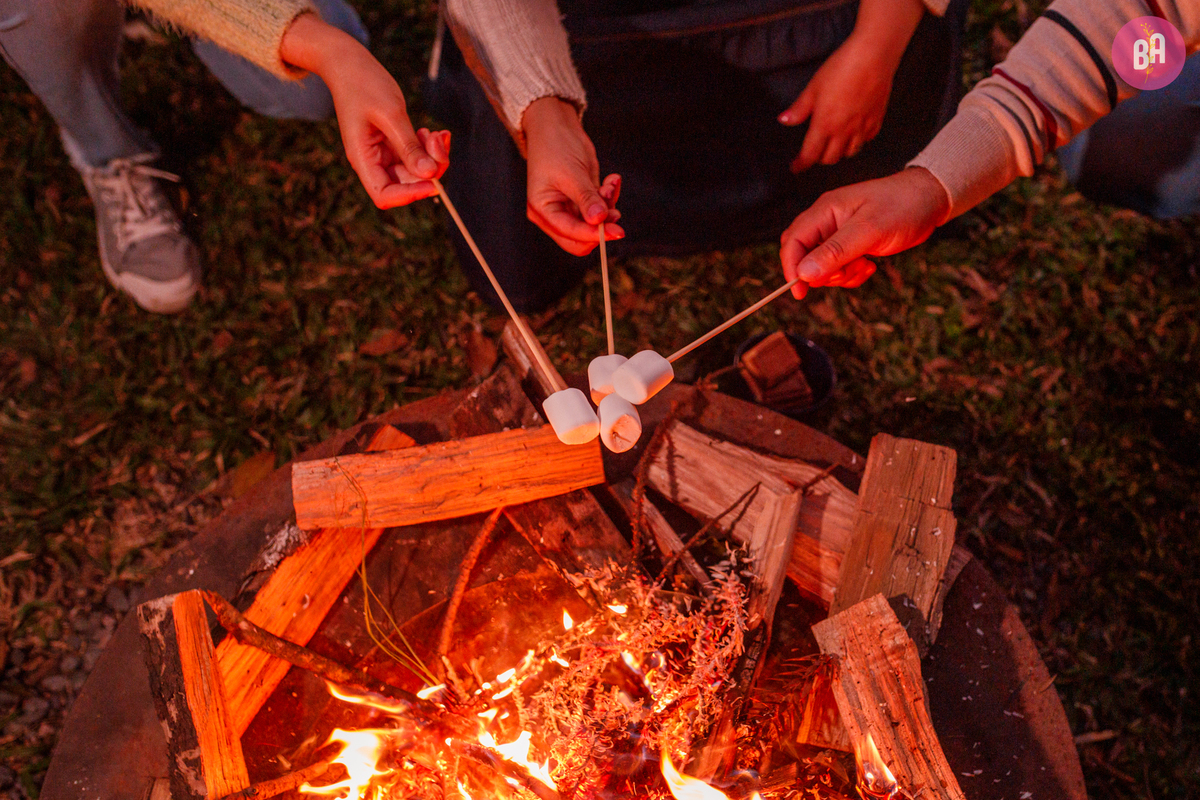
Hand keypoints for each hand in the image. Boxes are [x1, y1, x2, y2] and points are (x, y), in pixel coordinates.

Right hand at [280, 14, 449, 207]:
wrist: (348, 63)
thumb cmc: (363, 84)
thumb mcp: (390, 113)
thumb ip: (409, 146)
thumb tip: (429, 174)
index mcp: (362, 159)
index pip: (385, 196)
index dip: (411, 195)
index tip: (434, 181)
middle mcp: (372, 162)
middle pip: (406, 184)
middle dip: (429, 167)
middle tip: (439, 139)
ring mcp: (383, 154)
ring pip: (415, 170)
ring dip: (431, 156)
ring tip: (436, 133)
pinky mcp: (392, 144)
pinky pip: (415, 155)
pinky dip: (428, 147)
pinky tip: (431, 132)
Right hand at [523, 97, 623, 255]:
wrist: (556, 126)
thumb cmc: (556, 146)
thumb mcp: (572, 173)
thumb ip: (586, 199)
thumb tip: (599, 221)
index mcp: (543, 211)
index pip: (570, 235)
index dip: (594, 235)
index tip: (617, 231)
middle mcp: (554, 214)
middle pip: (581, 239)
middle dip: (601, 226)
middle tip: (616, 212)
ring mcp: (568, 208)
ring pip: (594, 224)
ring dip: (608, 207)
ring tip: (611, 183)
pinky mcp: (582, 201)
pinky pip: (600, 209)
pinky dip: (609, 197)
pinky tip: (612, 180)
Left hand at [778, 0, 922, 171]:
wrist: (873, 56)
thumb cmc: (840, 69)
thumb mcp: (813, 88)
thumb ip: (799, 108)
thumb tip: (784, 120)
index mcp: (824, 125)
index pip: (810, 155)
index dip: (801, 164)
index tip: (795, 167)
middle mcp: (844, 131)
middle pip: (830, 158)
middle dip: (819, 158)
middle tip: (814, 151)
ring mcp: (862, 127)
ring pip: (850, 153)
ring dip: (839, 152)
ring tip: (833, 144)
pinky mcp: (877, 119)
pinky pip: (867, 140)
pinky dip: (858, 141)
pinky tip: (855, 134)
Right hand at [780, 167, 950, 298]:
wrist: (930, 199)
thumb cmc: (902, 206)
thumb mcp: (869, 231)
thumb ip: (835, 252)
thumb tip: (805, 273)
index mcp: (825, 211)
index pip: (793, 241)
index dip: (792, 267)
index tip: (800, 291)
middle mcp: (827, 221)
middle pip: (803, 255)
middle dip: (819, 273)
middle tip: (842, 274)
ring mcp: (839, 233)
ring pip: (822, 265)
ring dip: (840, 275)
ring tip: (863, 266)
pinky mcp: (852, 244)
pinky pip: (839, 267)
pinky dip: (851, 274)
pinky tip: (869, 266)